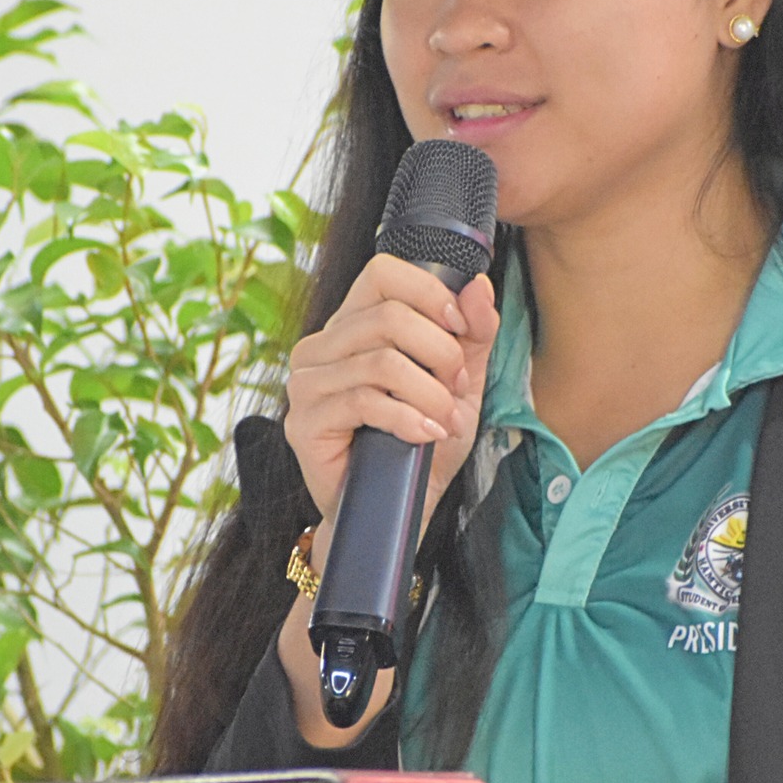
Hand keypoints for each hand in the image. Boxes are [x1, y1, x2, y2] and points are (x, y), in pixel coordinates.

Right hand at [283, 254, 499, 526]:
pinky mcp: (304, 422)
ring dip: (430, 393)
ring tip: (445, 418)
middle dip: (440, 353)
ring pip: (380, 361)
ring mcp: (306, 383)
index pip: (382, 273)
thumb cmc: (424, 441)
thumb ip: (472, 334)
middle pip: (388, 317)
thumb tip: (478, 285)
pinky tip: (425, 434)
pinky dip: (407, 418)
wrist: (399, 509)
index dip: (429, 293)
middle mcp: (321, 346)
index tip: (459, 327)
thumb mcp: (460, 383)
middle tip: (458, 389)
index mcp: (353, 325)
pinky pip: (363, 402)